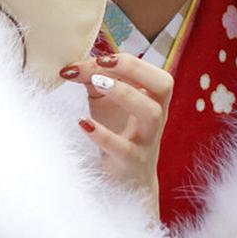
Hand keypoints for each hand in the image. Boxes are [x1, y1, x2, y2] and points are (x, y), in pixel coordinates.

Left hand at [60, 53, 172, 214]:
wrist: (127, 180)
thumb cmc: (118, 132)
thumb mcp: (106, 101)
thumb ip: (93, 79)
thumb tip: (73, 63)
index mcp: (154, 97)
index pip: (149, 70)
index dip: (126, 60)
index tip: (98, 57)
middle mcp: (157, 115)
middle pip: (164, 85)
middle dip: (135, 68)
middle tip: (103, 63)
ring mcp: (148, 139)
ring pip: (151, 113)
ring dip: (125, 94)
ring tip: (96, 84)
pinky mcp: (132, 162)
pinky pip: (123, 148)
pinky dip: (103, 135)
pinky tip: (83, 123)